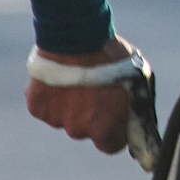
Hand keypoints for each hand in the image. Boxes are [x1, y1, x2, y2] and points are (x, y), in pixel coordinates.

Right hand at [27, 36, 136, 154]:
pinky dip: (50, 96)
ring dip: (70, 104)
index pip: (110, 145)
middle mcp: (79, 129)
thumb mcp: (139, 83)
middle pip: (86, 130)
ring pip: (65, 118)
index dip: (113, 130)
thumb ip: (138, 110)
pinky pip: (46, 107)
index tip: (113, 115)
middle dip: (90, 114)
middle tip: (94, 88)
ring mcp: (56, 119)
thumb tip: (142, 128)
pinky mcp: (36, 106)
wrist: (77, 35)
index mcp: (106, 129)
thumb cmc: (113, 57)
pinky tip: (58, 77)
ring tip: (76, 78)